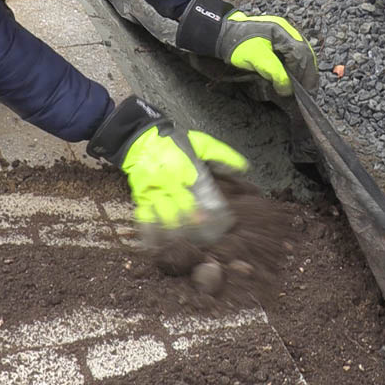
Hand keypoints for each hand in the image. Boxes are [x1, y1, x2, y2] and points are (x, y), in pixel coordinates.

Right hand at [87, 96, 248, 245]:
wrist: (141, 137)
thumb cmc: (173, 142)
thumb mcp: (200, 142)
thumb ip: (221, 155)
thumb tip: (243, 168)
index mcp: (186, 168)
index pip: (201, 196)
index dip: (210, 214)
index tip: (217, 225)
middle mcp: (169, 181)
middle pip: (183, 212)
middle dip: (195, 229)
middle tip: (205, 242)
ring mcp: (154, 190)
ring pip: (165, 219)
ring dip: (176, 235)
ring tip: (185, 246)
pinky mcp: (141, 196)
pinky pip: (145, 218)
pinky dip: (151, 234)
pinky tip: (158, 246)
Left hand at [176, 0, 317, 96]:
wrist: (221, 35)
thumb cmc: (236, 45)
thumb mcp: (256, 58)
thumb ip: (274, 72)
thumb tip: (288, 89)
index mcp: (283, 31)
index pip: (302, 55)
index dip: (305, 75)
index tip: (305, 93)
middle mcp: (286, 32)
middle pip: (305, 55)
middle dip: (307, 76)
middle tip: (308, 95)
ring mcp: (282, 36)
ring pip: (300, 56)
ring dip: (303, 73)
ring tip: (304, 91)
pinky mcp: (277, 43)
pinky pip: (292, 57)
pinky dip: (295, 69)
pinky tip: (294, 80)